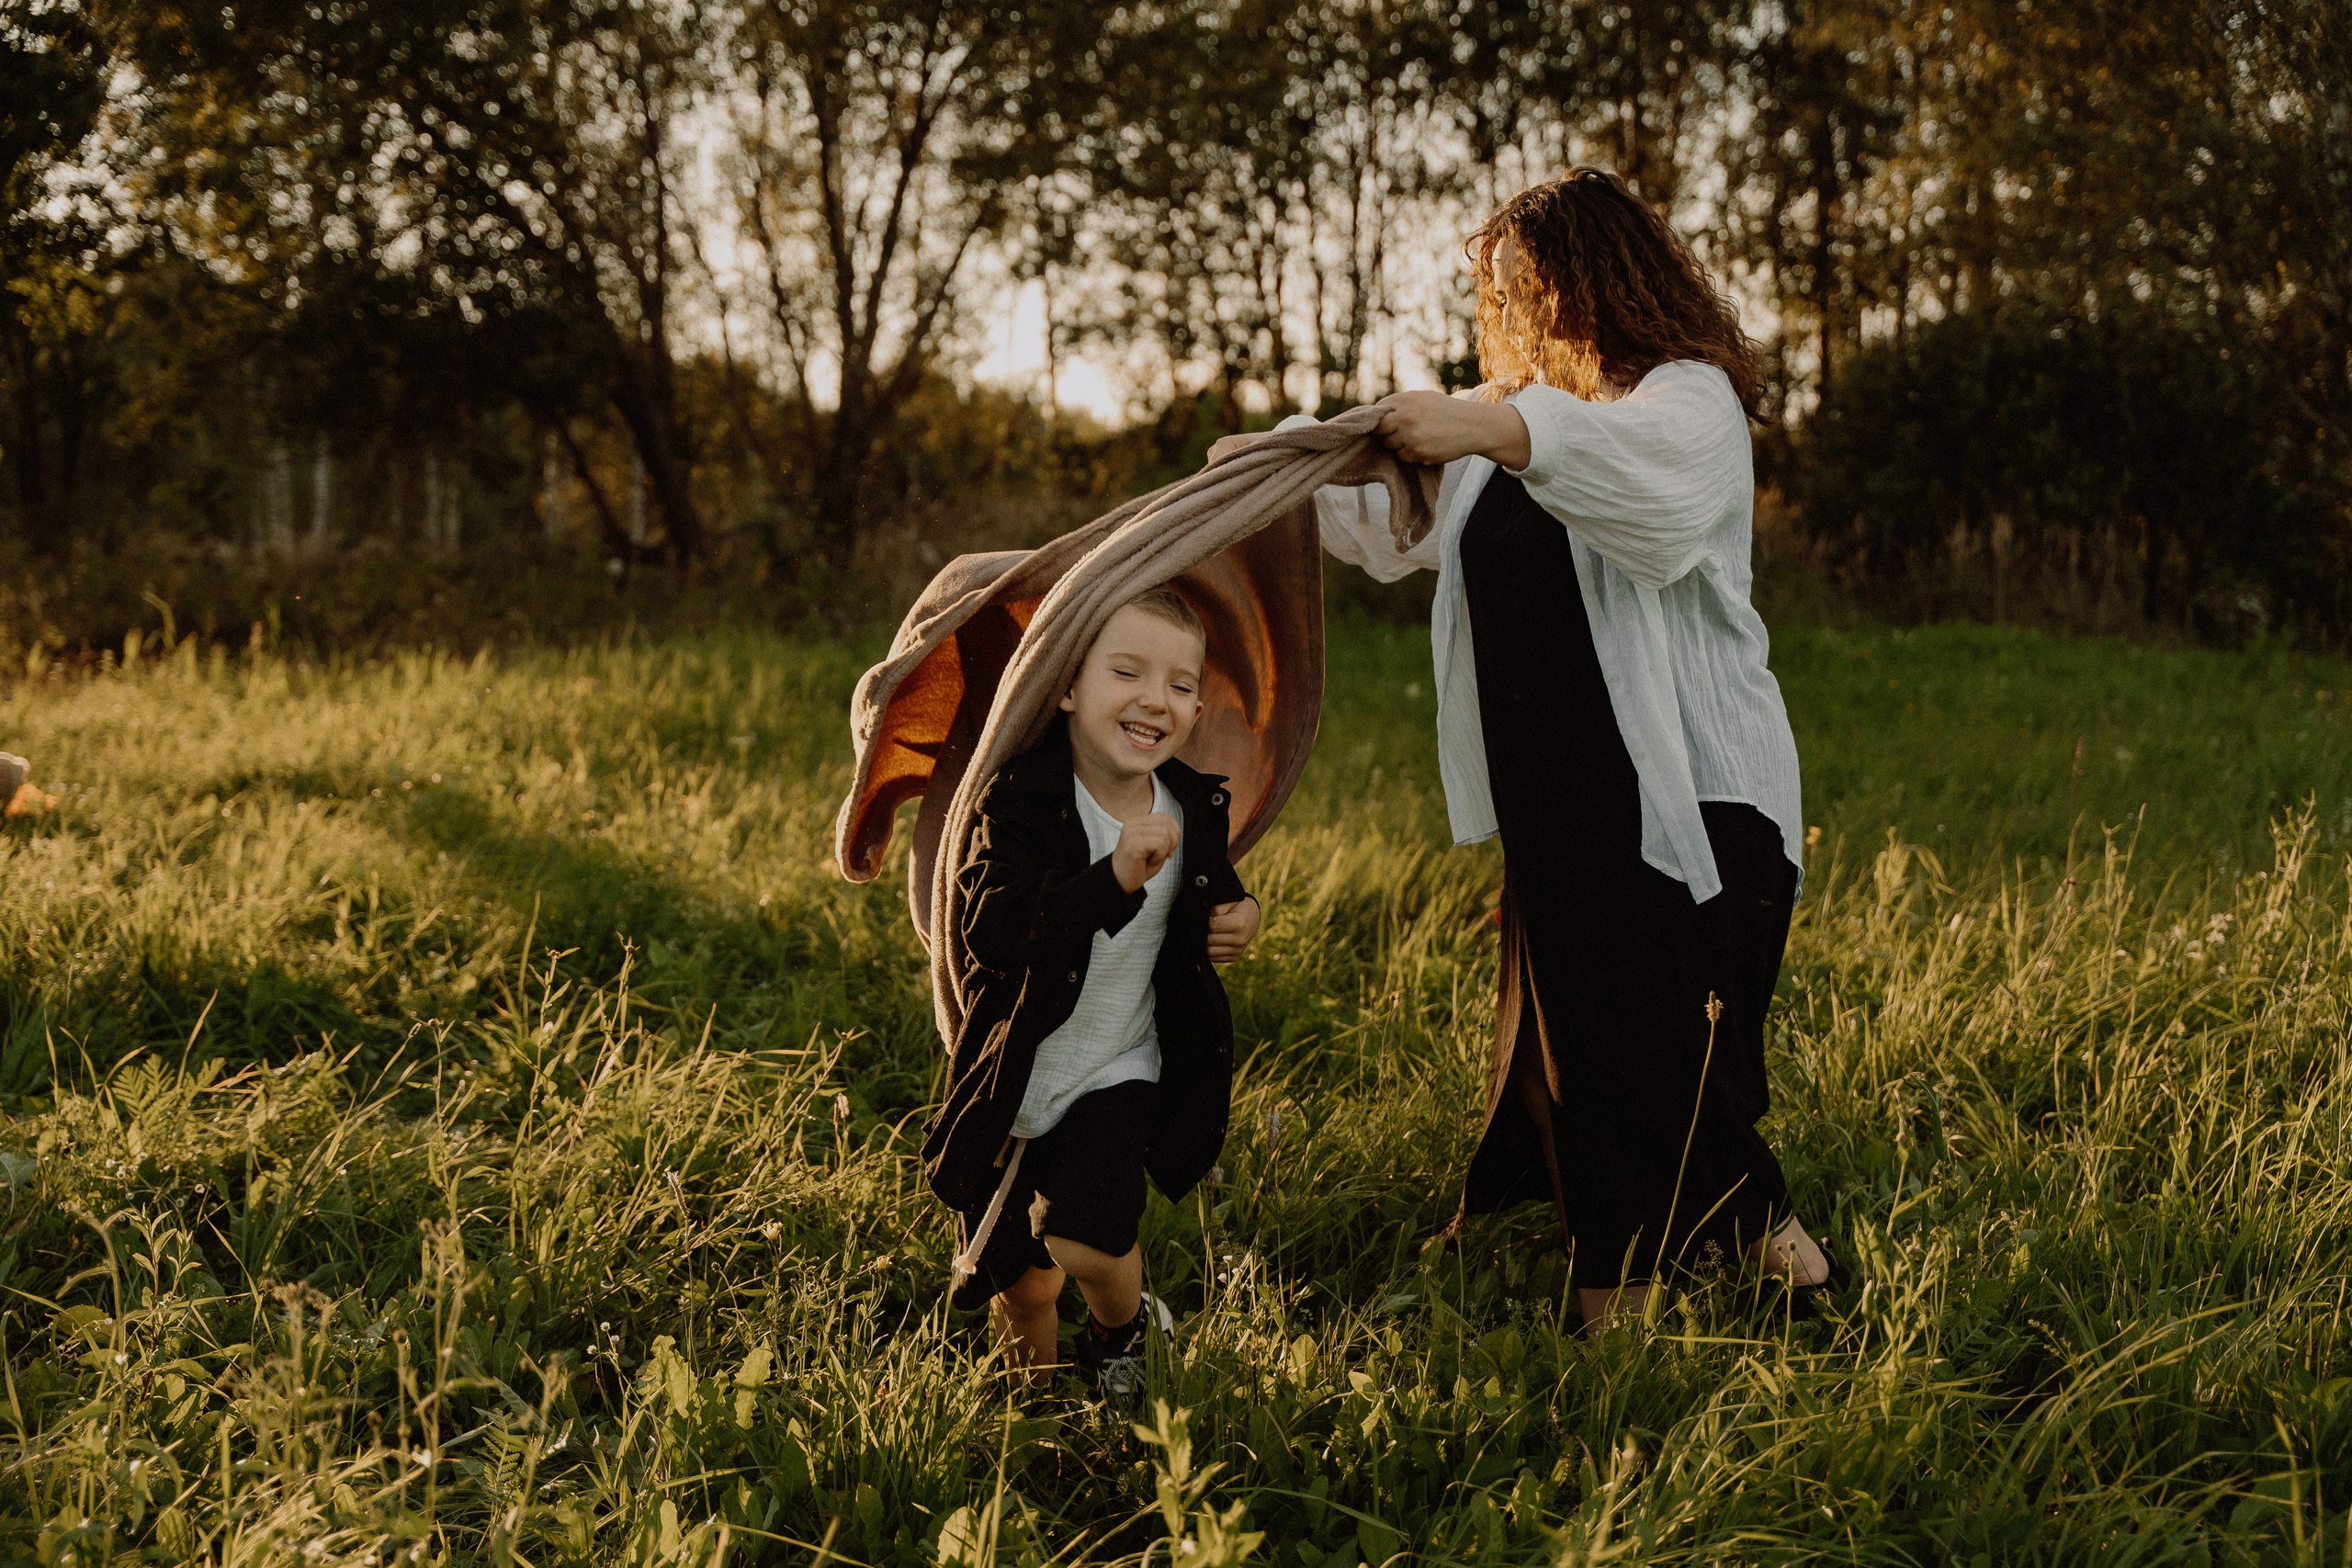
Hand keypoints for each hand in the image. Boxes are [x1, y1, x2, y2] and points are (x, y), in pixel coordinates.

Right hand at [1111, 812, 1180, 891]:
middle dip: (1172, 841)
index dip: (1173, 834)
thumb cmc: (1139, 866)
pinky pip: (1160, 843)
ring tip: (1151, 859)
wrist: (1121, 883)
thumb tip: (1176, 831)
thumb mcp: (1155, 847)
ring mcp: (1132, 832)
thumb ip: (1165, 835)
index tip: (1166, 850)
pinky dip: (1160, 856)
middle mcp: (1133, 824)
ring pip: (1165, 833)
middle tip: (1161, 855)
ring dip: (1164, 851)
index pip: (1165, 817)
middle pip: (1167, 822)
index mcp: (1137, 822)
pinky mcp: (1133, 843)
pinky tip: (1149, 862)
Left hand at [1206, 896, 1260, 962]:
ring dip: (1206, 943)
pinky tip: (1214, 941)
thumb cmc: (1239, 907)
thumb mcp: (1229, 901)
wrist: (1252, 918)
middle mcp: (1239, 940)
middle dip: (1204, 932)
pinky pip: (1214, 958)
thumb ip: (1216, 908)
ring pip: (1210, 952)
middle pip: (1209, 940)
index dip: (1205, 921)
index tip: (1207, 917)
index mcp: (1239, 924)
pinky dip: (1211, 950)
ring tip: (1210, 933)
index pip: (1212, 926)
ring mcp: (1237, 950)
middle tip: (1207, 926)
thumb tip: (1202, 916)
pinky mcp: (1234, 957)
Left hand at [1373, 390, 1530, 468]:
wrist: (1473, 425)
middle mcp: (1405, 418)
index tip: (1385, 425)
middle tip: (1402, 433)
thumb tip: (1375, 415)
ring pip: (1391, 447)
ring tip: (1419, 437)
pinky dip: (1412, 454)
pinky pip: (1404, 458)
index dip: (1379, 421)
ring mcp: (1411, 437)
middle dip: (1387, 434)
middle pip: (1380, 432)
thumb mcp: (1423, 398)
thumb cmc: (1446, 410)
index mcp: (1405, 400)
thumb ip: (1400, 404)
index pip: (1377, 414)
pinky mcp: (1419, 453)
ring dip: (1400, 445)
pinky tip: (1426, 446)